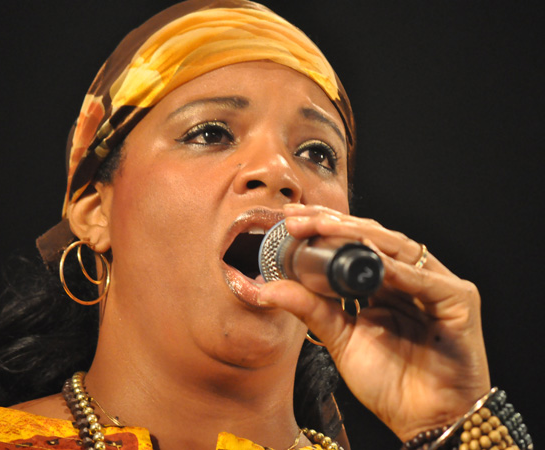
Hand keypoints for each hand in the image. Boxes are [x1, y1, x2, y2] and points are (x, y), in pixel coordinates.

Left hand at [258, 204, 490, 441]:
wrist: (425, 422)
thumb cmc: (389, 381)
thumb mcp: (340, 337)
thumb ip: (310, 309)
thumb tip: (267, 289)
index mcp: (384, 283)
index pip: (355, 244)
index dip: (324, 230)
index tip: (290, 222)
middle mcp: (410, 278)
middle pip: (373, 238)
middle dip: (334, 225)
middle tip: (300, 219)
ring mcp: (436, 286)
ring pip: (397, 249)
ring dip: (360, 237)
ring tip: (324, 227)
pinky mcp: (459, 301)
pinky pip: (425, 281)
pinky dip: (398, 271)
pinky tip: (372, 262)